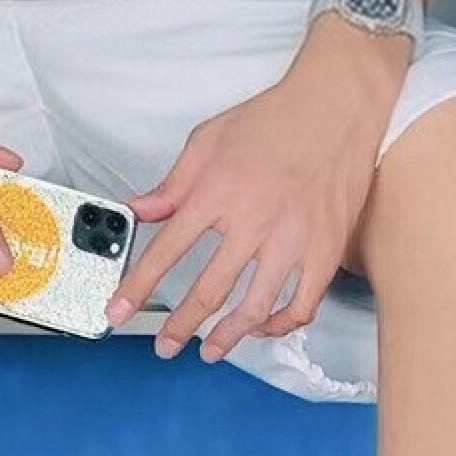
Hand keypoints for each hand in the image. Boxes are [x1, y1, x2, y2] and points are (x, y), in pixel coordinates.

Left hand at [105, 23, 405, 360]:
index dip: (137, 289)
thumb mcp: (208, 140)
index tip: (118, 313)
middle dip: (180, 326)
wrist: (337, 105)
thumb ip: (173, 184)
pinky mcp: (326, 249)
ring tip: (212, 350)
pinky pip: (303, 303)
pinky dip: (280, 324)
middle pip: (208, 290)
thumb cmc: (274, 118)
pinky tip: (263, 327)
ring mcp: (293, 240)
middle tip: (165, 346)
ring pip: (255, 307)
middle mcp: (253, 221)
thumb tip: (140, 211)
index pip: (166, 252)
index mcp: (217, 193)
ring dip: (229, 337)